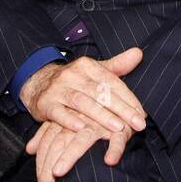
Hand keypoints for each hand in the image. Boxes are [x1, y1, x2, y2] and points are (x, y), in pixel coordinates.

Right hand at [21, 48, 146, 133]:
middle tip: (138, 124)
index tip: (142, 115)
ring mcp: (58, 89)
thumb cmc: (74, 81)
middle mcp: (73, 75)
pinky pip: (58, 112)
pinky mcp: (45, 103)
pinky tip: (82, 128)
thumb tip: (139, 53)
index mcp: (87, 66)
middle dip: (121, 109)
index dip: (129, 99)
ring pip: (82, 102)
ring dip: (101, 115)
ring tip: (118, 128)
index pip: (112, 82)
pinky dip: (69, 120)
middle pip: (100, 93)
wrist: (37, 83)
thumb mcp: (94, 70)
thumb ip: (117, 65)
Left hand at [26, 116, 134, 181]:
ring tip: (58, 172)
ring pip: (82, 139)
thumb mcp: (66, 121)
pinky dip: (114, 148)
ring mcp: (99, 123)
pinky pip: (117, 138)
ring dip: (70, 155)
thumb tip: (29, 149)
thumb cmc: (89, 114)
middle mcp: (79, 121)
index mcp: (65, 120)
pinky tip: (109, 161)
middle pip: (59, 143)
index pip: (48, 143)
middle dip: (49, 166)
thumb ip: (47, 134)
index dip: (41, 164)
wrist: (114, 96)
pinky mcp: (120, 127)